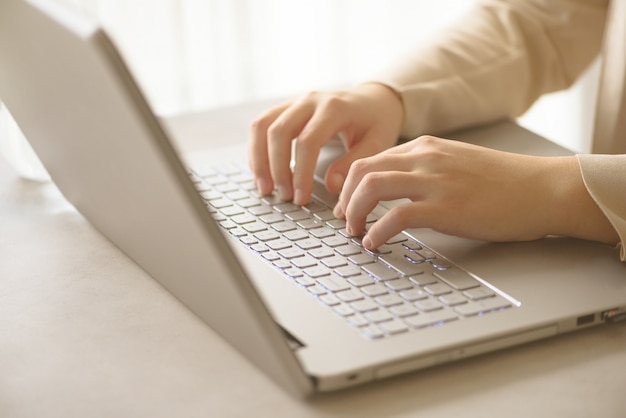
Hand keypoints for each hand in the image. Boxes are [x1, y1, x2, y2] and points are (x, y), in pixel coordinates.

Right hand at [248, 83, 402, 204]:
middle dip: (276, 168)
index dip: (300, 172)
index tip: (301, 197)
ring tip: (266, 188)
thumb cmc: (376, 122)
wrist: (373, 99)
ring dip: (259, 159)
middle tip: (284, 196)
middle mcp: (310, 100)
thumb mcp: (377, 143)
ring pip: (262, 126)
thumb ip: (353, 164)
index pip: (308, 141)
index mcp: (335, 107)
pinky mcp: (285, 108)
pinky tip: (262, 173)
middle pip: (278, 132)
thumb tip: (331, 187)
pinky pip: (260, 125)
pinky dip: (256, 150)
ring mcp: (294, 101)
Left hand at [333, 135, 618, 249]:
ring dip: (354, 212)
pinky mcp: (446, 207)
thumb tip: (396, 189)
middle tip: (344, 221)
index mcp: (425, 147)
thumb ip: (425, 169)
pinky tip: (374, 243)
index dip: (350, 185)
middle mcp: (425, 158)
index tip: (347, 205)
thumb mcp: (456, 163)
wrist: (540, 189)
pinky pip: (395, 216)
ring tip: (354, 233)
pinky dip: (376, 231)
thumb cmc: (502, 182)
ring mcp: (435, 181)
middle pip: (363, 170)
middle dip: (345, 198)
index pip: (370, 159)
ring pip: (371, 187)